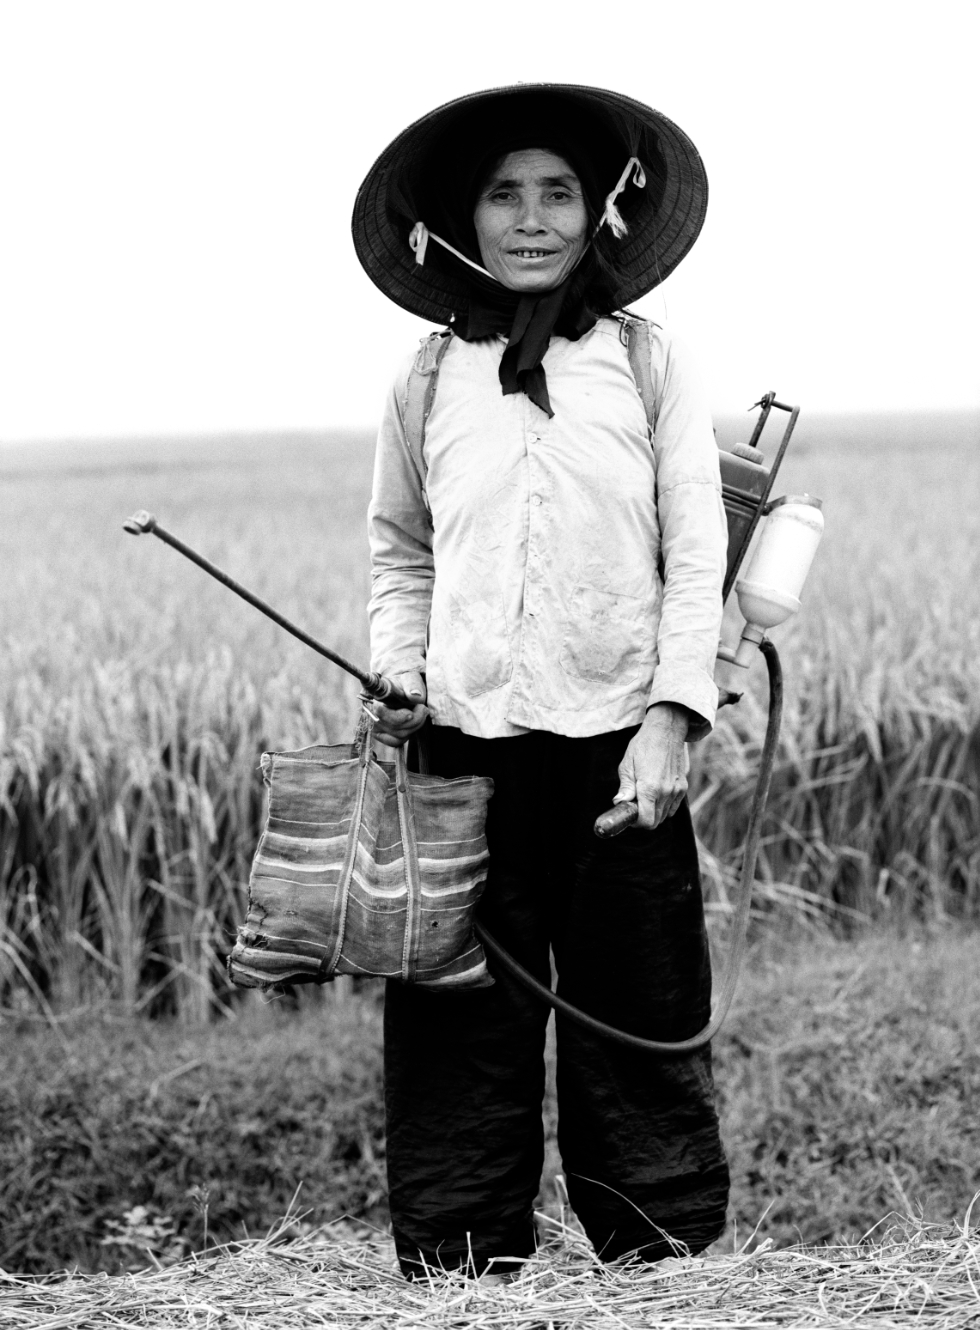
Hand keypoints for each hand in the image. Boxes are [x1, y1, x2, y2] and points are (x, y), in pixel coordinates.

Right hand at [371, 672, 427, 747]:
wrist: (398, 689)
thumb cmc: (403, 683)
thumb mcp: (409, 678)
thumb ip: (412, 685)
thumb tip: (415, 696)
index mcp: (373, 697)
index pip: (381, 712)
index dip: (400, 716)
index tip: (417, 709)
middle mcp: (370, 713)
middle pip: (394, 727)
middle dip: (415, 719)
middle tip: (423, 708)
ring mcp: (374, 726)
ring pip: (398, 735)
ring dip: (415, 725)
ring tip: (420, 712)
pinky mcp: (380, 735)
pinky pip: (396, 741)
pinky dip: (408, 734)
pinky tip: (413, 723)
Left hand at [614, 702, 689, 829]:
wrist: (666, 730)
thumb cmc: (644, 745)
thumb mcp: (627, 764)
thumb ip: (625, 787)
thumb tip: (619, 803)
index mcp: (649, 788)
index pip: (646, 821)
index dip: (636, 823)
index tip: (630, 815)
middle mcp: (665, 792)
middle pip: (656, 822)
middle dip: (643, 818)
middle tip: (635, 805)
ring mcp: (677, 790)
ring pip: (665, 815)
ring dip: (654, 812)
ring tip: (645, 796)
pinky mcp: (683, 786)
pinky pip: (674, 807)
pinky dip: (665, 806)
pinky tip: (656, 794)